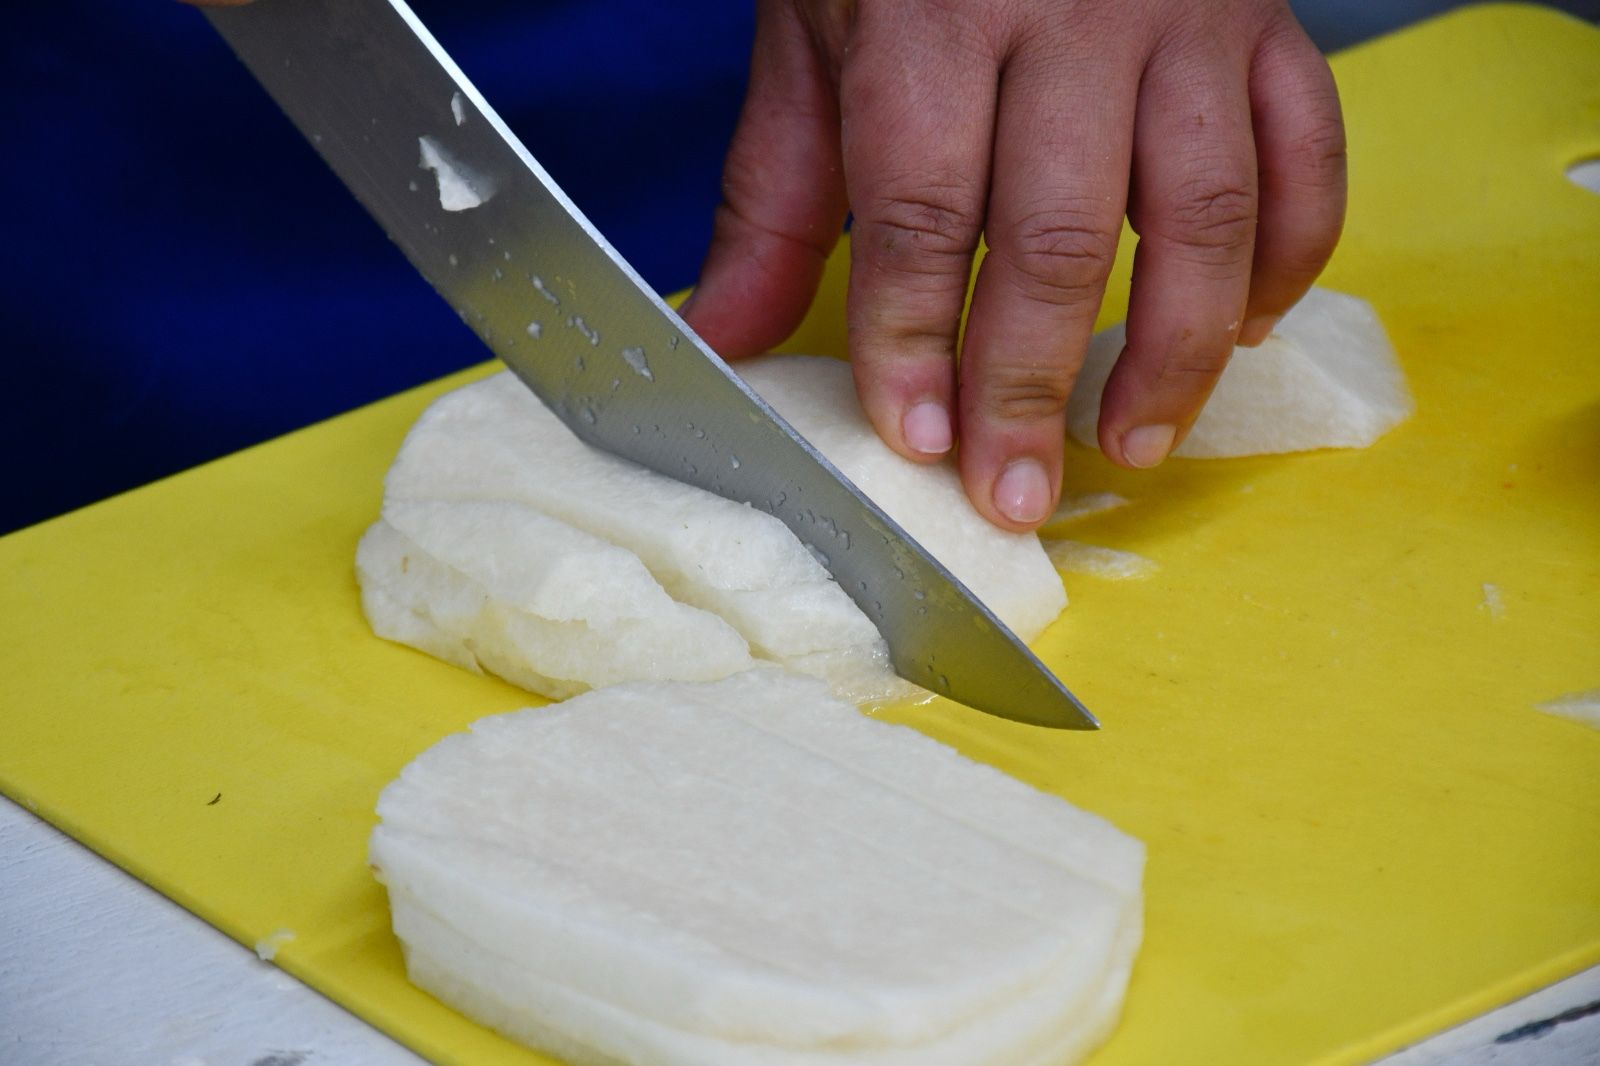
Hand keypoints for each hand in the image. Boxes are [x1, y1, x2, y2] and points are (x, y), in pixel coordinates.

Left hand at [681, 0, 1345, 530]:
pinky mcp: (1266, 23)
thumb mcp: (815, 34)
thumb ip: (776, 191)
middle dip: (1031, 383)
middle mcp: (1074, 15)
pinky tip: (1245, 330)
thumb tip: (726, 337)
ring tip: (1135, 442)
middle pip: (1060, 235)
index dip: (916, 340)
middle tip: (1013, 492)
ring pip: (1207, 213)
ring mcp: (1186, 19)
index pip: (924, 210)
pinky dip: (1289, 256)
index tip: (915, 439)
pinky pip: (1308, 156)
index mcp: (936, 14)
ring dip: (1177, 351)